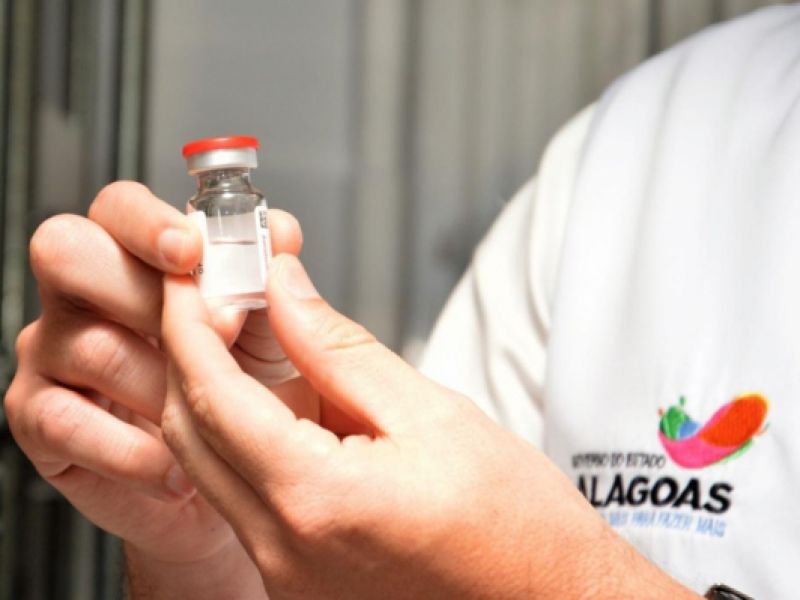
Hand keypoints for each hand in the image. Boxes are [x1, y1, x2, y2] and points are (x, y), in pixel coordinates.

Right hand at [5, 182, 302, 597]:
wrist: (232, 479)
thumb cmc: (248, 394)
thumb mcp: (270, 333)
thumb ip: (267, 279)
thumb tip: (279, 230)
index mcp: (137, 260)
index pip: (118, 209)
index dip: (148, 222)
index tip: (192, 250)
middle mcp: (85, 297)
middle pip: (69, 251)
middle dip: (146, 292)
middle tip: (213, 333)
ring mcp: (53, 354)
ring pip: (91, 344)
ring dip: (164, 386)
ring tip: (209, 415)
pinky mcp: (39, 418)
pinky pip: (69, 421)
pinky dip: (137, 451)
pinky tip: (177, 466)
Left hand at [161, 254, 699, 599]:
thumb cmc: (516, 525)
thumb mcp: (430, 412)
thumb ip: (340, 348)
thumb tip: (285, 290)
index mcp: (318, 501)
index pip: (213, 396)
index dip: (190, 326)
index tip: (191, 280)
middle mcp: (285, 552)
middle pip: (193, 433)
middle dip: (194, 355)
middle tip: (221, 298)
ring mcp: (288, 576)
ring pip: (214, 466)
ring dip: (223, 395)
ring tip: (265, 339)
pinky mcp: (300, 582)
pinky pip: (247, 498)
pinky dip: (252, 439)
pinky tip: (293, 404)